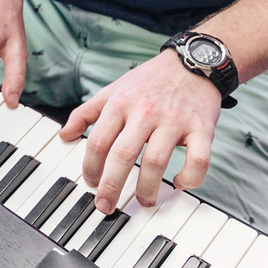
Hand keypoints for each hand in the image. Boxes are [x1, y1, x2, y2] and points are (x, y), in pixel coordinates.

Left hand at [60, 51, 220, 214]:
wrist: (192, 62)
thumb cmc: (150, 80)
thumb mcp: (113, 89)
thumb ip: (86, 112)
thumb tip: (65, 136)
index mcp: (121, 103)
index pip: (99, 141)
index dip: (91, 167)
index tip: (90, 184)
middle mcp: (145, 112)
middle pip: (123, 155)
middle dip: (111, 186)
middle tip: (106, 206)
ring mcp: (174, 121)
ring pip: (157, 162)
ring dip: (147, 188)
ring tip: (144, 201)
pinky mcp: (202, 128)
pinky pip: (198, 160)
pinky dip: (190, 177)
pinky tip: (180, 184)